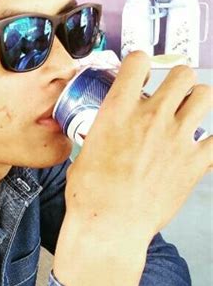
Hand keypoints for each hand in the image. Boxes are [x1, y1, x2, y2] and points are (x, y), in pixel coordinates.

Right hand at [64, 51, 211, 244]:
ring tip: (188, 112)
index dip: (140, 61)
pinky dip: (211, 141)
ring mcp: (176, 138)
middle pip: (182, 74)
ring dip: (197, 101)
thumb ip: (103, 133)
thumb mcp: (85, 152)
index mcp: (118, 111)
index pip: (137, 61)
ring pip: (205, 95)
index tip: (140, 69)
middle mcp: (151, 116)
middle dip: (177, 80)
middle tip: (170, 93)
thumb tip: (107, 133)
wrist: (108, 224)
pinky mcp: (194, 162)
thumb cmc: (90, 194)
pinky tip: (201, 146)